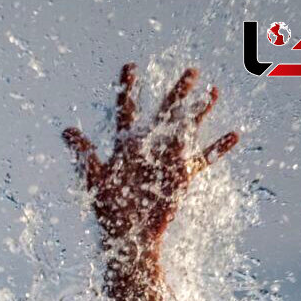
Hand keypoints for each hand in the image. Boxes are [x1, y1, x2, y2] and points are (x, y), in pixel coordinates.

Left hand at [63, 64, 238, 242]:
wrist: (128, 234)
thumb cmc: (109, 207)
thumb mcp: (95, 178)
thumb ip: (85, 153)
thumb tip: (66, 131)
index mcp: (126, 145)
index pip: (126, 110)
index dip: (128, 89)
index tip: (130, 66)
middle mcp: (149, 148)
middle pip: (164, 113)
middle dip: (177, 93)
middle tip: (191, 71)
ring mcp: (167, 159)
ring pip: (187, 129)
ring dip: (200, 111)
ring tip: (214, 91)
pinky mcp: (181, 176)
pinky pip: (203, 159)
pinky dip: (218, 149)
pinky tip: (234, 135)